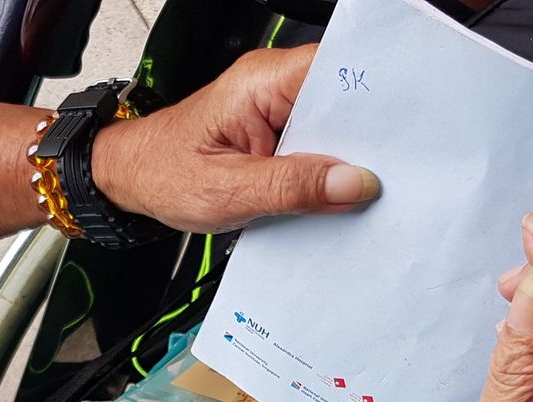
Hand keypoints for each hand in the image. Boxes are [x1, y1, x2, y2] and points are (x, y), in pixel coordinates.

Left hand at [92, 45, 378, 233]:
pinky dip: (333, 176)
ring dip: (352, 162)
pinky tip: (339, 199)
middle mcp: (274, 89)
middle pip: (346, 103)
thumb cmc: (163, 173)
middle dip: (370, 140)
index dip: (376, 98)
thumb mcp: (229, 190)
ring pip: (338, 131)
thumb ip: (293, 187)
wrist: (130, 181)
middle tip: (388, 178)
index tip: (402, 132)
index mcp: (262, 83)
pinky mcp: (281, 137)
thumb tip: (356, 182)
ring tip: (363, 194)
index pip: (338, 71)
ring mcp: (279, 112)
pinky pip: (322, 150)